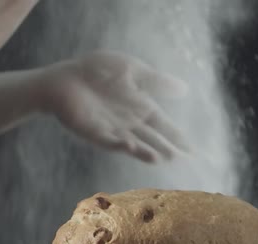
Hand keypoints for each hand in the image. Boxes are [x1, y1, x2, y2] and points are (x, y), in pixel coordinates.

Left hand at [35, 51, 189, 162]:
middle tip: (183, 159)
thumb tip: (185, 89)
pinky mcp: (94, 132)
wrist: (65, 77)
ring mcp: (112, 129)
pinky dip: (120, 144)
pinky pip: (109, 141)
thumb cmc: (97, 70)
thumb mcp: (132, 70)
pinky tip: (132, 147)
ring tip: (161, 158)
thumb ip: (156, 80)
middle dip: (167, 148)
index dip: (177, 137)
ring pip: (134, 143)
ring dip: (146, 151)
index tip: (192, 151)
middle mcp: (129, 122)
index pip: (163, 125)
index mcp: (140, 107)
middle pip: (152, 138)